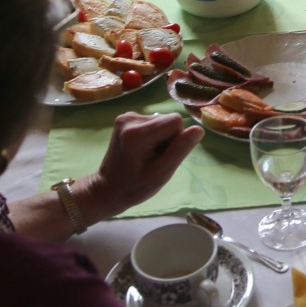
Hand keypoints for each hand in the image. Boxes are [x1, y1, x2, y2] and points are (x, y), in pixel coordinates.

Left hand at [75, 112, 203, 221]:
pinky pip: (152, 122)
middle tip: (154, 159)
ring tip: (147, 156)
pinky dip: (152, 135)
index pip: (175, 121)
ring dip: (160, 138)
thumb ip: (180, 150)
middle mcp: (130, 119)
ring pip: (161, 121)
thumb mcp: (161, 174)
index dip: (175, 140)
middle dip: (167, 139)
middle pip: (168, 120)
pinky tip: (142, 150)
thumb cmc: (134, 187)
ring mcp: (126, 117)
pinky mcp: (125, 118)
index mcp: (137, 133)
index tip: (163, 157)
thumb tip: (198, 129)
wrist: (107, 189)